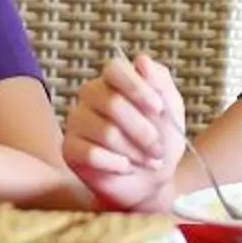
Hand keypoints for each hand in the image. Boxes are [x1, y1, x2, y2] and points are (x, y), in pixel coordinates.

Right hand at [62, 53, 184, 213]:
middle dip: (142, 130)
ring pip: (105, 131)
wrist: (151, 182)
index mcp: (114, 82)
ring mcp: (77, 122)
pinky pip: (91, 153)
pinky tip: (126, 167)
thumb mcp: (172, 111)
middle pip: (112, 103)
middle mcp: (90, 96)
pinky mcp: (69, 149)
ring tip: (147, 161)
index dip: (137, 88)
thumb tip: (142, 60)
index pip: (115, 69)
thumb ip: (160, 82)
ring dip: (134, 151)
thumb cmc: (159, 143)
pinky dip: (116, 164)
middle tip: (158, 148)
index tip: (158, 109)